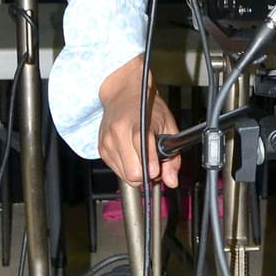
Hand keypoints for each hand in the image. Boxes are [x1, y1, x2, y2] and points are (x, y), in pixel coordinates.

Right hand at [96, 53, 181, 188]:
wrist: (124, 94)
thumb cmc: (148, 107)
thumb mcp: (168, 126)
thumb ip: (172, 157)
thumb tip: (172, 181)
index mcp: (137, 124)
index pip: (141, 147)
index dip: (149, 164)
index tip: (154, 172)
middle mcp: (119, 132)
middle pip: (132, 171)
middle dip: (146, 175)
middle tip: (154, 166)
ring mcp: (108, 141)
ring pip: (125, 175)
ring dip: (137, 173)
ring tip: (143, 158)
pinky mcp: (102, 149)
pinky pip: (117, 171)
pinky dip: (127, 168)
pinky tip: (132, 156)